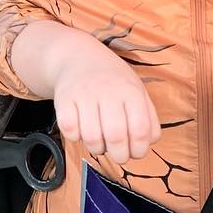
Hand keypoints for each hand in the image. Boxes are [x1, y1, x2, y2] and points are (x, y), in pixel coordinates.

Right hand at [51, 40, 159, 164]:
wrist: (78, 57)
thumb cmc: (113, 80)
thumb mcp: (137, 90)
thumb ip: (149, 117)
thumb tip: (149, 142)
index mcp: (131, 91)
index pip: (141, 130)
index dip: (140, 150)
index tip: (135, 152)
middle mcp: (108, 90)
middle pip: (116, 136)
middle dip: (119, 155)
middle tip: (117, 154)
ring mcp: (84, 93)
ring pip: (91, 138)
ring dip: (97, 149)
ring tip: (100, 142)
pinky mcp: (63, 98)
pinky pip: (69, 130)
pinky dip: (75, 138)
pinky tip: (81, 130)